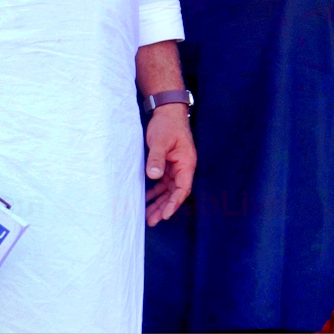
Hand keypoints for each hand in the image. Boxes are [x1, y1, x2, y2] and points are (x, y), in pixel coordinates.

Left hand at [144, 104, 195, 224]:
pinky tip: (147, 200)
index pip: (183, 188)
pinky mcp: (167, 165)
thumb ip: (157, 159)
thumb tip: (154, 176)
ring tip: (149, 217)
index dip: (175, 203)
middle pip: (175, 193)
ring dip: (160, 203)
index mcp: (186, 163)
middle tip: (153, 221)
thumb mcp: (161, 141)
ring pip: (168, 190)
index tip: (166, 214)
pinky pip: (162, 183)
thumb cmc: (167, 125)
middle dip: (165, 208)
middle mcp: (182, 168)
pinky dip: (156, 192)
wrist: (167, 112)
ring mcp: (175, 167)